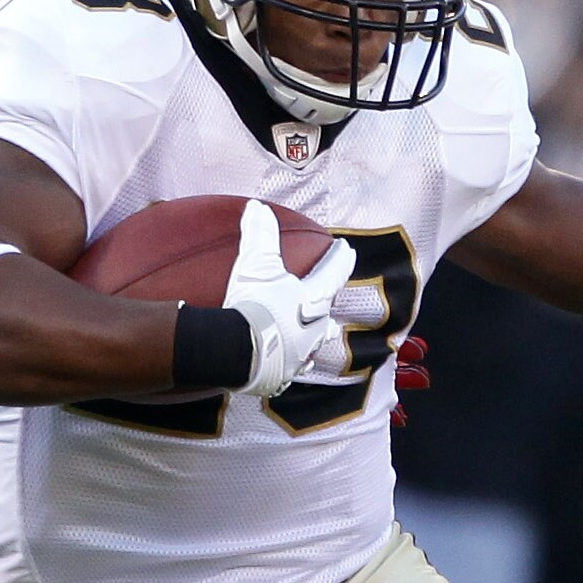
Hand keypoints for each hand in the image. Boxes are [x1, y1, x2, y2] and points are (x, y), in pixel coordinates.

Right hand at [222, 201, 356, 399]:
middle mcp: (314, 329)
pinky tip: (288, 365)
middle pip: (327, 313)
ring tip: (314, 337)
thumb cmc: (251, 304)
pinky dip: (290, 364)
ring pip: (315, 345)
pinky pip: (292, 369)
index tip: (347, 249)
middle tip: (327, 297)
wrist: (236, 351)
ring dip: (315, 338)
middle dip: (328, 303)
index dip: (340, 259)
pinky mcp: (284, 376)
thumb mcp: (254, 264)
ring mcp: (301, 355)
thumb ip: (259, 233)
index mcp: (311, 300)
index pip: (333, 274)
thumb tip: (257, 207)